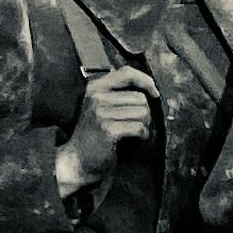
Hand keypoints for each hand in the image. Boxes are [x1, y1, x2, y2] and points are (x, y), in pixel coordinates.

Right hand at [55, 66, 158, 196]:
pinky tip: (134, 139)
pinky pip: (139, 128)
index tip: (154, 92)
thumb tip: (148, 87)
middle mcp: (97, 97)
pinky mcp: (108, 130)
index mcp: (95, 87)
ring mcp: (101, 113)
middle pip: (140, 97)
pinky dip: (142, 135)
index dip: (145, 81)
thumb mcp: (99, 107)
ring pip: (143, 112)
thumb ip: (117, 93)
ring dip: (145, 124)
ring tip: (134, 131)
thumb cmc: (93, 134)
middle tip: (137, 123)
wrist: (78, 158)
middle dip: (146, 112)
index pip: (126, 73)